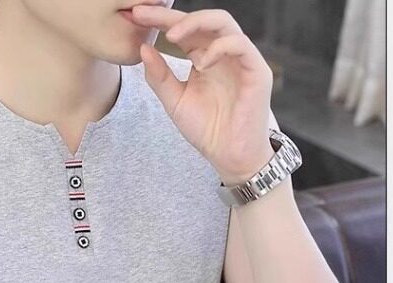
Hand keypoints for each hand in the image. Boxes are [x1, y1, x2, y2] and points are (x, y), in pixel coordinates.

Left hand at [131, 4, 275, 183]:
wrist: (229, 156)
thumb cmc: (207, 130)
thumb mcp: (175, 102)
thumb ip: (160, 77)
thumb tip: (143, 48)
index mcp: (204, 57)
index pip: (184, 30)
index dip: (161, 20)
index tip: (136, 16)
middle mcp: (223, 53)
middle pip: (202, 20)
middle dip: (173, 16)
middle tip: (146, 16)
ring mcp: (241, 59)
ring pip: (223, 23)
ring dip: (196, 24)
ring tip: (173, 37)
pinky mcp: (256, 70)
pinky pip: (240, 45)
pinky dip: (219, 47)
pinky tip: (201, 63)